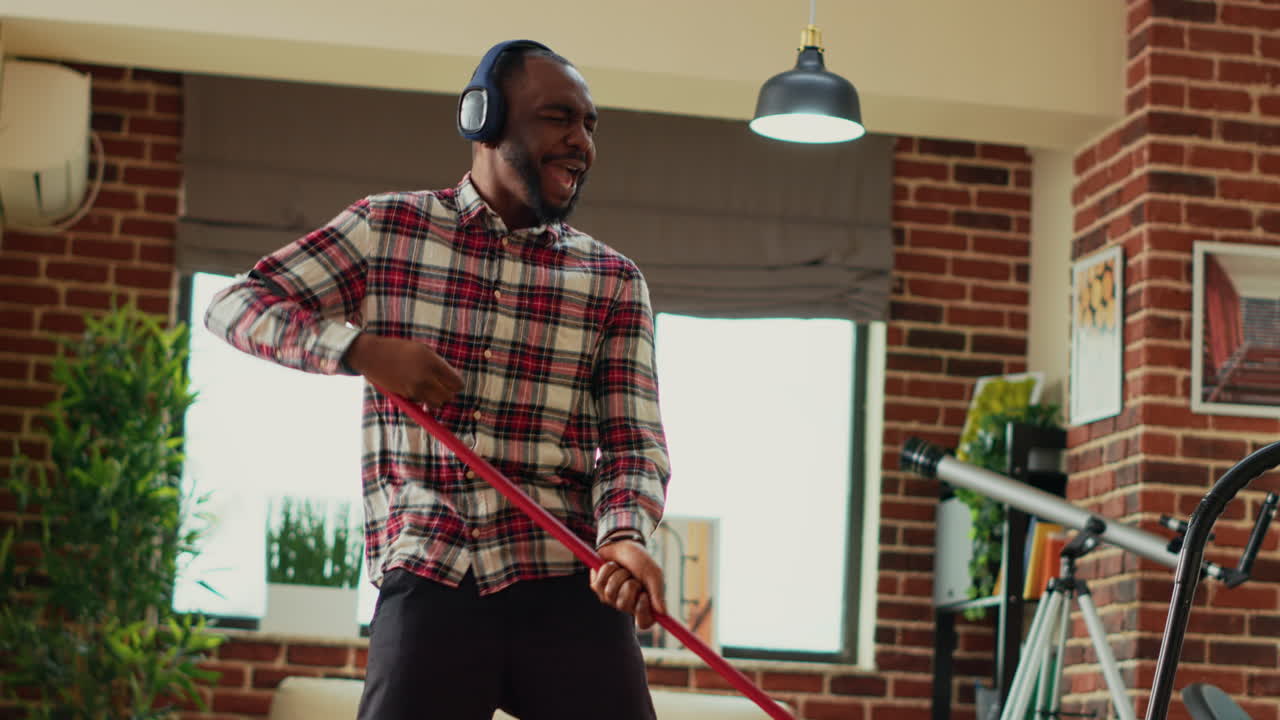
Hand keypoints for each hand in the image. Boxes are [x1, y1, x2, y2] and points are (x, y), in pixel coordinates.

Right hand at [344, 333, 463, 407]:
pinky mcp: (406, 395)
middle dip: (447, 393)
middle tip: (441, 387)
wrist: (372, 355)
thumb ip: (439, 364)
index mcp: (432, 362)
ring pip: (436, 403)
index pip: (456, 383)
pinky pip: (422, 402)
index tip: (452, 382)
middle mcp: (425, 377)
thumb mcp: (423, 350)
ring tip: (428, 388)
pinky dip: (422, 398)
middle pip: (449, 396)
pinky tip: (413, 386)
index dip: (456, 384)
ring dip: (435, 399)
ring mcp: (415, 388)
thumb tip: (452, 378)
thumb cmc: (399, 349)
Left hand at [590, 539, 666, 628]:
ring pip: (610, 593)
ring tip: (623, 569)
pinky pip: (599, 583)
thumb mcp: (653, 574)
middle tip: (633, 577)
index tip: (644, 596)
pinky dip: (607, 570)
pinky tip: (612, 566)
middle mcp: (626, 604)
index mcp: (643, 604)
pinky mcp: (597, 587)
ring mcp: (610, 597)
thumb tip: (663, 612)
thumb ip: (657, 593)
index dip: (642, 611)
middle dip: (629, 585)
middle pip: (624, 605)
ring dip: (618, 576)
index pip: (644, 622)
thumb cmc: (641, 560)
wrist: (624, 543)